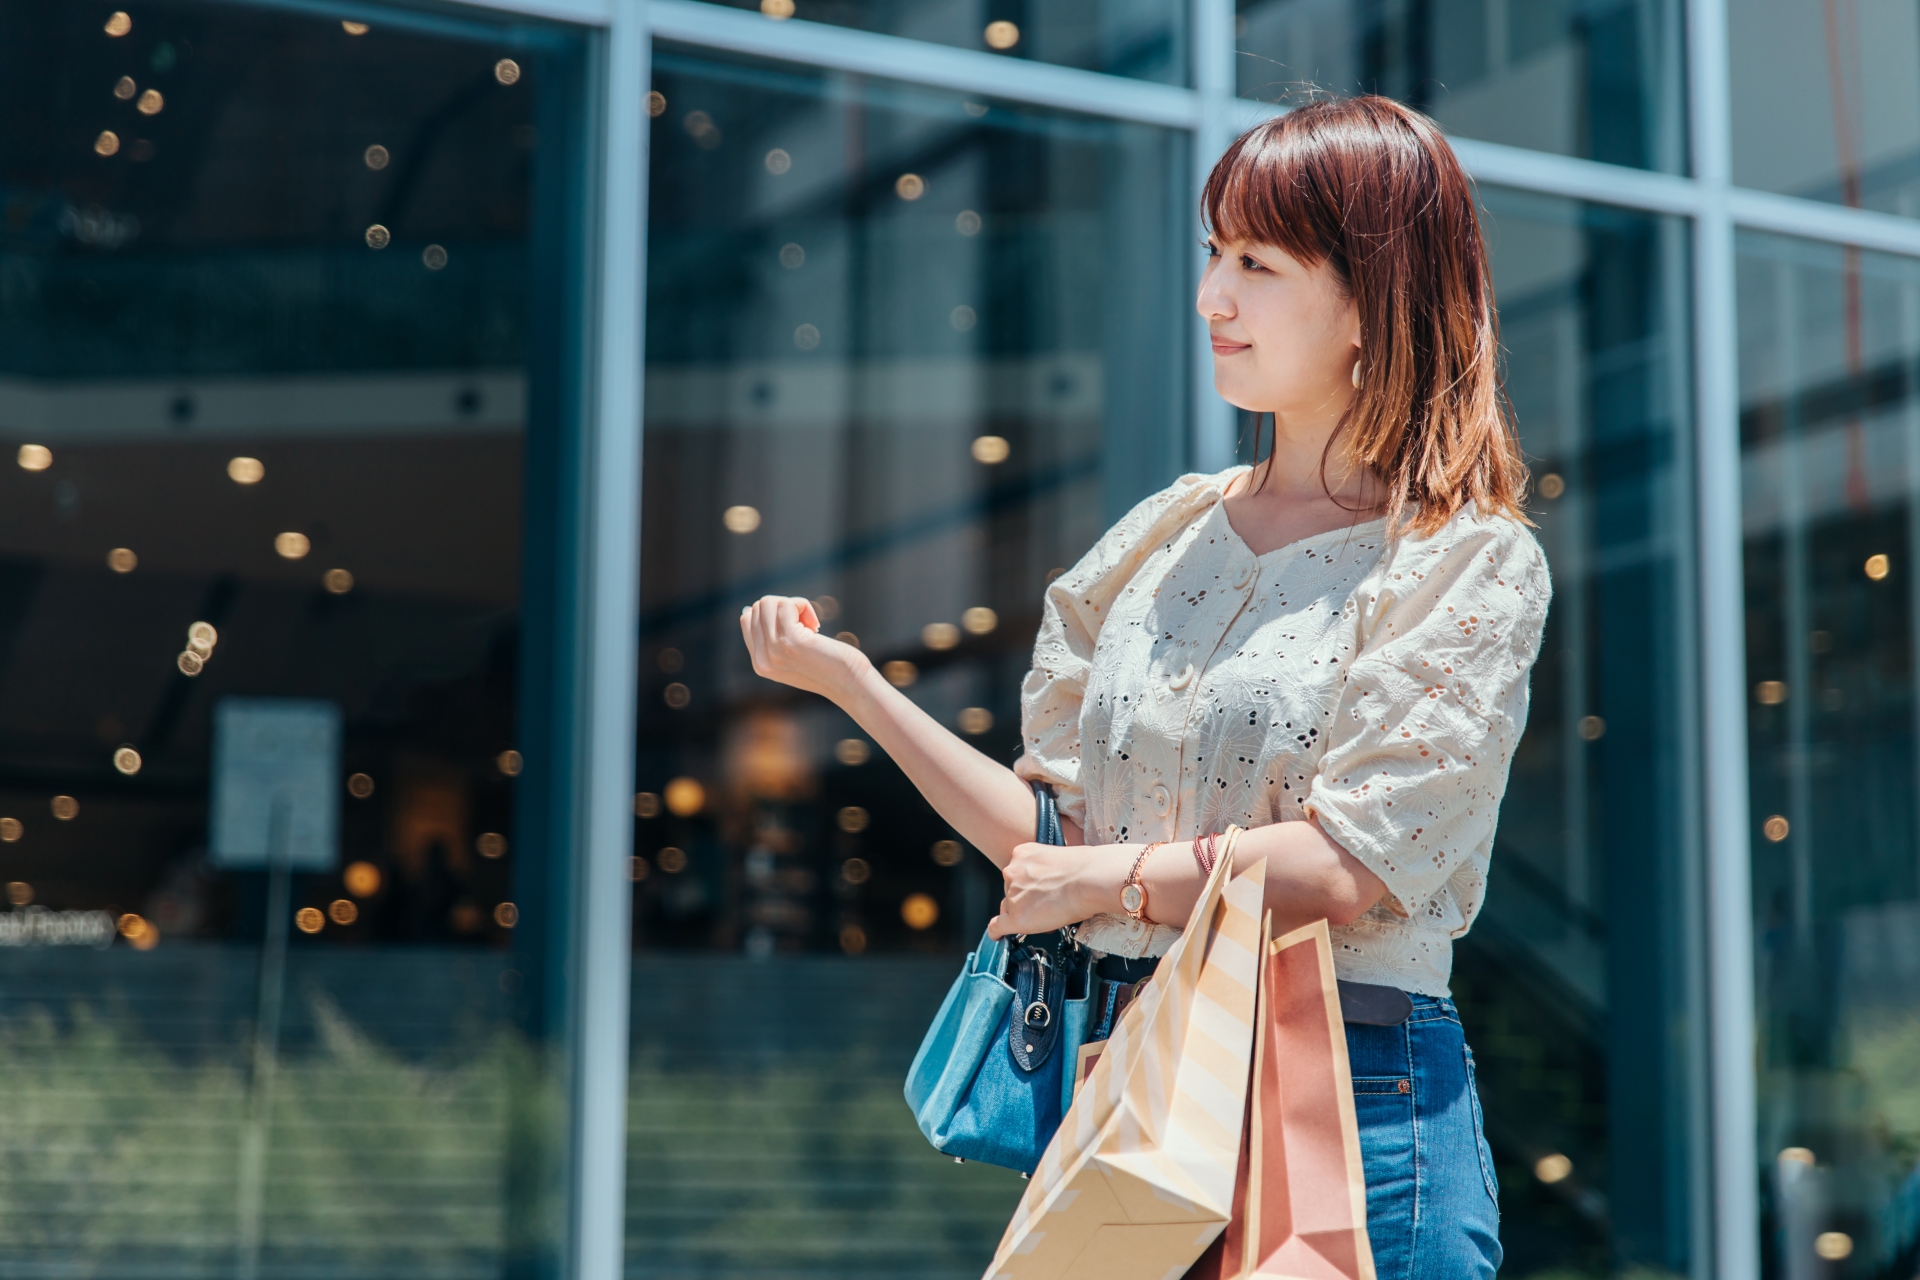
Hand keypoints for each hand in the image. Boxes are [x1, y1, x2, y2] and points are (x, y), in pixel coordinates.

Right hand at [739, 596, 865, 699]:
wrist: (849, 683)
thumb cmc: (827, 665)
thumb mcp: (791, 654)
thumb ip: (771, 638)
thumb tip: (747, 609)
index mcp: (759, 664)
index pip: (747, 619)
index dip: (773, 613)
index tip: (795, 625)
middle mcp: (761, 659)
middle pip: (757, 608)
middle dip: (784, 607)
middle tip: (806, 625)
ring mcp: (773, 651)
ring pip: (767, 603)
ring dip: (793, 605)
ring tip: (810, 624)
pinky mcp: (790, 641)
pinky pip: (786, 604)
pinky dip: (803, 605)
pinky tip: (816, 625)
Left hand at [988, 841, 1127, 939]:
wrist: (1090, 880)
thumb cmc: (1085, 868)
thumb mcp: (1058, 857)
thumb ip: (1045, 870)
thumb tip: (1049, 884)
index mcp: (1021, 854)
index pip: (1016, 875)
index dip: (1027, 887)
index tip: (1036, 892)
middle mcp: (1012, 872)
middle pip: (1011, 892)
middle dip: (1024, 900)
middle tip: (1046, 904)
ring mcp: (1013, 895)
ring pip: (1009, 909)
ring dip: (1023, 914)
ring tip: (1048, 916)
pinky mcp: (1016, 917)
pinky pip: (997, 927)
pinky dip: (997, 933)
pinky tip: (998, 937)